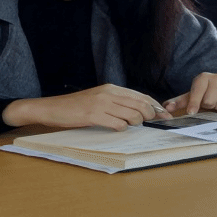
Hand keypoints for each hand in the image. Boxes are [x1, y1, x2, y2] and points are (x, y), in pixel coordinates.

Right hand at [2, 84, 169, 131]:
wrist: (53, 108)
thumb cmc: (76, 106)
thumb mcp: (98, 98)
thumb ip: (116, 102)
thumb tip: (137, 111)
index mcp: (111, 88)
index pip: (141, 95)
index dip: (155, 105)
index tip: (164, 115)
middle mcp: (109, 93)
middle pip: (140, 104)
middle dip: (151, 115)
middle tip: (154, 124)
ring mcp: (101, 104)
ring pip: (132, 114)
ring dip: (136, 123)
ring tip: (130, 126)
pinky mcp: (94, 115)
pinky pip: (117, 124)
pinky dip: (121, 128)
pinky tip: (116, 128)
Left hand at [163, 73, 216, 114]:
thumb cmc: (211, 92)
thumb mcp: (196, 95)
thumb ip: (181, 101)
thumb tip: (165, 107)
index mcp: (203, 78)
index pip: (197, 91)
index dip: (194, 102)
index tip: (191, 112)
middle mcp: (216, 78)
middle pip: (209, 102)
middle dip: (210, 106)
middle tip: (212, 102)